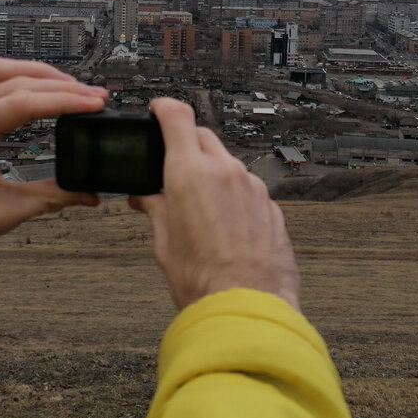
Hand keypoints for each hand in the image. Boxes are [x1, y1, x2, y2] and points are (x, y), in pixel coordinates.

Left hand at [0, 55, 107, 265]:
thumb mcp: (7, 211)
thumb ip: (54, 197)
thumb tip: (88, 192)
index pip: (23, 102)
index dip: (64, 99)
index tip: (92, 102)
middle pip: (14, 80)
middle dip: (59, 86)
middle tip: (91, 95)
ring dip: (34, 72)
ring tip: (66, 84)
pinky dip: (4, 69)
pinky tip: (22, 75)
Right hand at [129, 98, 299, 310]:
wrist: (246, 309)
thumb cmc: (204, 281)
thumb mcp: (164, 244)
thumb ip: (156, 210)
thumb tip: (146, 199)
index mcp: (189, 173)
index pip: (176, 116)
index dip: (163, 108)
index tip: (157, 111)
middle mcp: (225, 171)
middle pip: (202, 135)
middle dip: (186, 145)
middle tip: (172, 169)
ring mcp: (252, 187)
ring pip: (228, 162)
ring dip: (212, 173)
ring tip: (199, 208)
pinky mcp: (271, 205)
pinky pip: (248, 188)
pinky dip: (234, 196)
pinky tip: (225, 226)